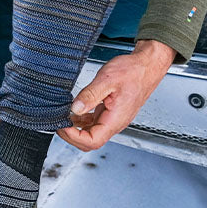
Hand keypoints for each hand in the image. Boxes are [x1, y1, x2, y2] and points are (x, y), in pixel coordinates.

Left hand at [56, 40, 175, 151]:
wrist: (147, 65)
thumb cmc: (134, 71)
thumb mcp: (107, 79)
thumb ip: (90, 95)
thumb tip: (74, 109)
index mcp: (115, 119)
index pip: (92, 141)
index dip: (74, 137)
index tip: (62, 125)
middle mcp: (115, 123)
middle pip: (90, 142)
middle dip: (72, 135)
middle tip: (59, 122)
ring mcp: (112, 119)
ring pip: (91, 133)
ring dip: (75, 129)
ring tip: (63, 116)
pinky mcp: (110, 112)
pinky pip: (94, 123)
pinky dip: (82, 121)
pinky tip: (74, 112)